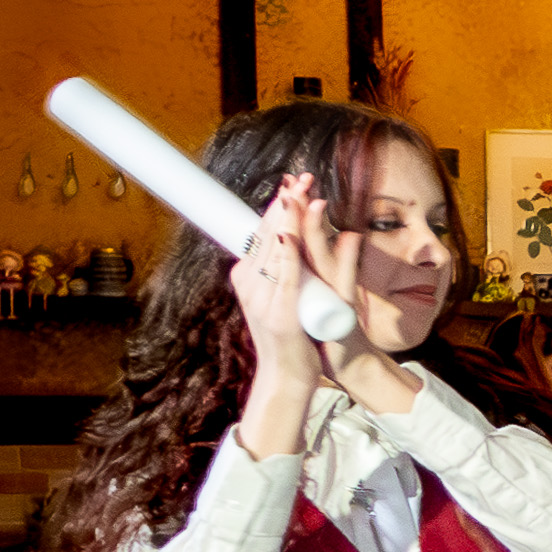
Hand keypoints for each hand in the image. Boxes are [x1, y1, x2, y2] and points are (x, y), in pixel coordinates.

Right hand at [231, 176, 334, 401]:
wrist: (288, 375)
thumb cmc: (288, 336)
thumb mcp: (281, 296)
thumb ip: (281, 269)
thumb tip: (283, 239)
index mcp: (253, 275)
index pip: (264, 232)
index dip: (278, 206)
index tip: (292, 181)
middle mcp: (252, 282)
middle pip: (267, 234)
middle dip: (284, 203)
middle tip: (299, 176)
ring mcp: (263, 296)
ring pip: (273, 249)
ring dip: (285, 220)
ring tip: (295, 193)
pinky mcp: (279, 310)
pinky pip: (283, 276)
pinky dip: (285, 254)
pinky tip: (289, 235)